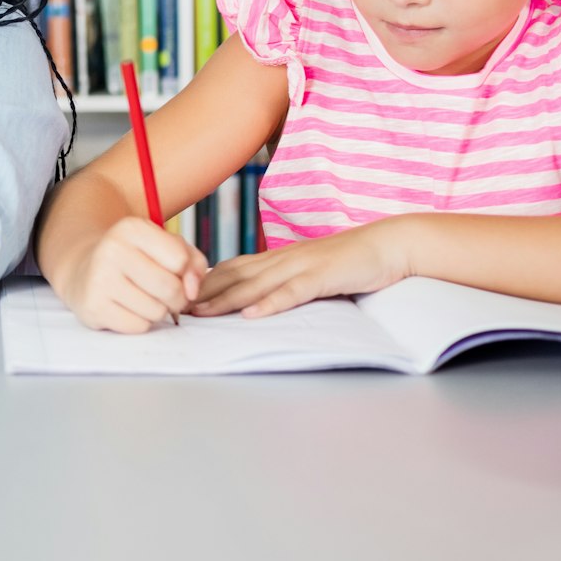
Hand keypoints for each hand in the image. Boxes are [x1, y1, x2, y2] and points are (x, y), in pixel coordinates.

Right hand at [56, 215, 209, 333]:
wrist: (83, 270)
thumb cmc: (134, 259)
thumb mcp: (164, 245)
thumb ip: (192, 261)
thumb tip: (191, 291)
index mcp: (131, 228)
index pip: (180, 260)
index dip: (183, 272)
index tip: (171, 271)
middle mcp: (112, 250)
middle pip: (170, 288)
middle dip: (176, 297)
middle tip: (163, 293)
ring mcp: (99, 280)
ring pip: (157, 311)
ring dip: (157, 310)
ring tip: (142, 298)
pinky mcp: (93, 307)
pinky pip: (138, 326)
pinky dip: (139, 322)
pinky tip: (127, 308)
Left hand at [193, 219, 413, 318]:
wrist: (388, 245)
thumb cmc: (348, 260)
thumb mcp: (307, 270)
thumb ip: (282, 280)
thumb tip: (254, 298)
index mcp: (278, 257)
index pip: (231, 268)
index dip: (202, 281)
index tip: (176, 293)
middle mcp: (283, 258)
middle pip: (234, 275)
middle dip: (201, 291)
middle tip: (172, 305)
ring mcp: (302, 266)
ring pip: (255, 283)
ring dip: (225, 300)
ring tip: (199, 313)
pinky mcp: (323, 277)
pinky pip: (293, 292)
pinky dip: (271, 303)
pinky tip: (252, 315)